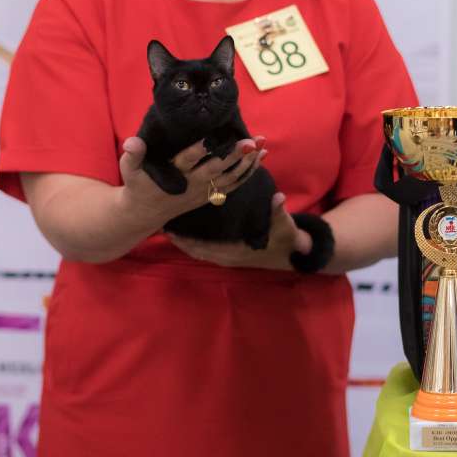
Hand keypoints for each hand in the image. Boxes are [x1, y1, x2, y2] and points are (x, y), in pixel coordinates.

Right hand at [116, 135, 266, 230]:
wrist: (145, 213)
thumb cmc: (138, 185)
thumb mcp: (130, 170)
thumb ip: (133, 155)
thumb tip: (132, 141)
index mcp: (173, 175)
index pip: (187, 161)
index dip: (199, 150)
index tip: (211, 138)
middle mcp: (191, 184)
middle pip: (215, 169)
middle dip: (233, 156)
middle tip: (250, 142)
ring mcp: (203, 191)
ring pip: (230, 178)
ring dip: (247, 163)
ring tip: (262, 145)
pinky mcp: (210, 195)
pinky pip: (234, 185)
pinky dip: (249, 172)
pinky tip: (262, 157)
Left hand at [166, 193, 312, 270]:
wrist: (295, 254)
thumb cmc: (287, 238)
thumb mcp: (284, 224)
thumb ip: (279, 211)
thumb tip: (279, 198)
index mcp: (236, 251)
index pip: (205, 247)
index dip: (187, 240)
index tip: (170, 228)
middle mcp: (228, 257)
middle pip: (196, 251)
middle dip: (179, 240)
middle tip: (161, 225)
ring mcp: (228, 258)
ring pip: (199, 252)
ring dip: (184, 242)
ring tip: (167, 227)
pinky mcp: (229, 255)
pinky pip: (206, 251)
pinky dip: (193, 244)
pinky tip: (185, 233)